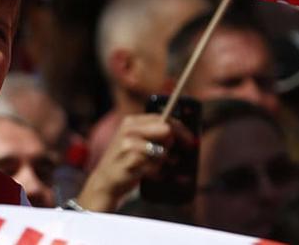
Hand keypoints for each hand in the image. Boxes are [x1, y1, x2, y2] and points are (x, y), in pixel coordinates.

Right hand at [75, 113, 191, 211]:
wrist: (106, 181)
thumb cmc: (127, 160)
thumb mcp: (138, 141)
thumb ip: (156, 134)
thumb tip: (186, 136)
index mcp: (132, 121)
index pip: (163, 118)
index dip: (181, 129)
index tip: (191, 140)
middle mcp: (129, 130)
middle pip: (166, 130)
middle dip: (174, 144)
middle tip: (178, 156)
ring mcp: (127, 146)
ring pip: (162, 150)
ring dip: (163, 161)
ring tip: (155, 166)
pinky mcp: (129, 162)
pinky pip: (155, 166)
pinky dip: (156, 172)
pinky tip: (148, 174)